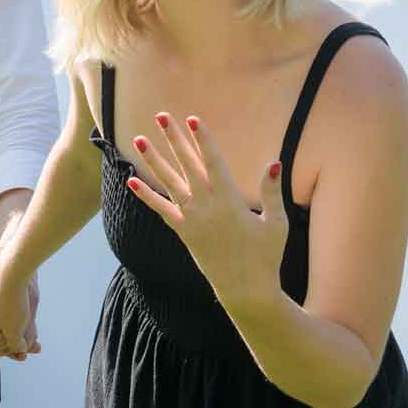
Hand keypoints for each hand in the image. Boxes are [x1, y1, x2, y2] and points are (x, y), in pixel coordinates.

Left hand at [126, 112, 287, 309]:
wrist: (246, 291)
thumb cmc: (266, 256)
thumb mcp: (277, 223)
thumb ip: (271, 192)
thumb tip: (273, 162)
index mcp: (231, 201)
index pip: (213, 163)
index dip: (203, 140)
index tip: (193, 119)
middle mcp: (207, 208)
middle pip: (187, 165)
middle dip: (174, 139)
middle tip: (161, 115)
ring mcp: (192, 221)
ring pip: (169, 183)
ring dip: (154, 160)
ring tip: (139, 139)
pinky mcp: (184, 233)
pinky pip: (161, 211)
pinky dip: (146, 196)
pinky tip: (131, 181)